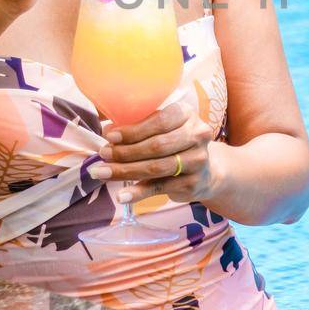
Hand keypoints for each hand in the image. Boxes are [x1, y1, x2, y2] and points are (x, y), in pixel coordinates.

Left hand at [88, 98, 219, 204]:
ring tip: (102, 172)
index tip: (109, 137)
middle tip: (103, 154)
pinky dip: (138, 192)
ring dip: (125, 171)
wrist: (206, 170)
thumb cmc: (175, 142)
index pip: (159, 121)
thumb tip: (107, 131)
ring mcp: (198, 160)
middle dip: (125, 152)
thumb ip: (138, 126)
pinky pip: (160, 187)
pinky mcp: (193, 183)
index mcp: (186, 114)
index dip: (132, 131)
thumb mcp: (162, 128)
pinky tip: (122, 195)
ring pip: (156, 167)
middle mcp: (197, 135)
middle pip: (156, 146)